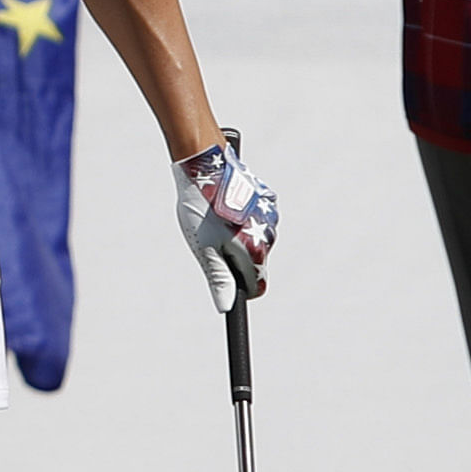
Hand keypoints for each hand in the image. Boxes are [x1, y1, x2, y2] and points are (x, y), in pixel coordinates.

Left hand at [179, 136, 280, 302]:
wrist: (204, 164)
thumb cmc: (201, 209)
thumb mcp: (205, 249)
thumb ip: (219, 279)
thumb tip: (226, 307)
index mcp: (257, 251)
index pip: (256, 287)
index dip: (237, 288)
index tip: (220, 276)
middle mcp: (269, 234)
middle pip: (255, 263)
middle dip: (235, 260)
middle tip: (210, 241)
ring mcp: (270, 215)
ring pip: (256, 240)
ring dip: (238, 237)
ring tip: (214, 220)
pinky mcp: (266, 199)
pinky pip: (256, 219)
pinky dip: (242, 218)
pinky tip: (224, 207)